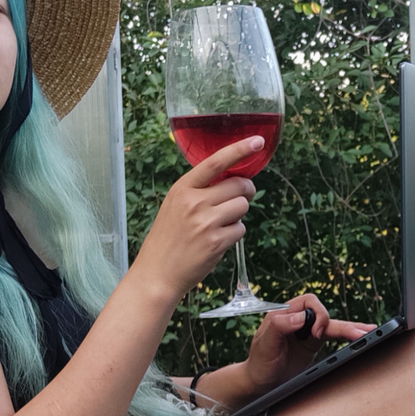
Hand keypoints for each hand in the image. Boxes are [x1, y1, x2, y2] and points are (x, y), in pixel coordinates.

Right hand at [133, 138, 261, 299]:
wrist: (157, 273)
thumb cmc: (167, 239)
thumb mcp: (175, 206)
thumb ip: (199, 190)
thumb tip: (233, 179)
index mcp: (182, 188)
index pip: (215, 162)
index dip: (239, 150)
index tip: (257, 142)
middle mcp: (194, 202)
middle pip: (238, 185)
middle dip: (245, 191)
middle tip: (240, 198)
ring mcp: (206, 222)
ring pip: (242, 207)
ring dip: (237, 216)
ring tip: (218, 226)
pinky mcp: (217, 242)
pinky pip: (240, 229)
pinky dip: (233, 235)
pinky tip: (216, 242)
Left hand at [243, 294, 376, 394]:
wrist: (260, 383)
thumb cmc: (259, 362)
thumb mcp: (264, 344)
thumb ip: (279, 326)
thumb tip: (300, 317)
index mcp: (285, 314)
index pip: (309, 302)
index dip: (317, 314)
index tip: (315, 333)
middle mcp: (298, 320)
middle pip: (325, 313)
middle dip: (341, 323)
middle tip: (356, 335)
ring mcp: (308, 332)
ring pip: (333, 325)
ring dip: (351, 328)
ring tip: (369, 332)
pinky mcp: (314, 344)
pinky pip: (334, 336)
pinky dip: (348, 336)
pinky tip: (362, 336)